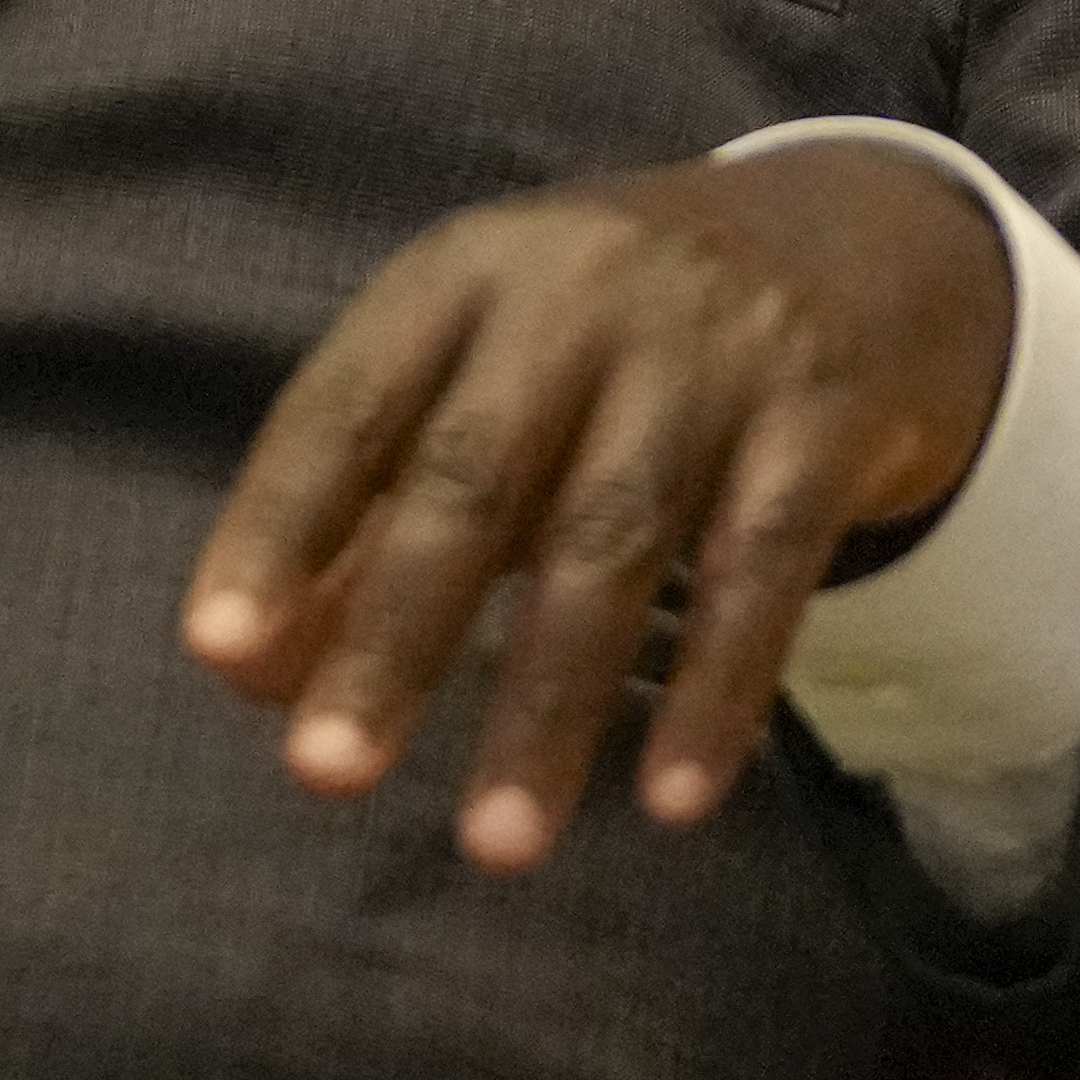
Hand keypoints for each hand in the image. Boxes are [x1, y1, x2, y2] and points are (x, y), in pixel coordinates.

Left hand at [180, 141, 1013, 873]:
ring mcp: (713, 348)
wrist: (861, 234)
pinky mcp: (824, 413)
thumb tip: (253, 672)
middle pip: (474, 477)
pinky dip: (716, 691)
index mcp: (467, 273)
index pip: (348, 404)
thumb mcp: (488, 375)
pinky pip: (762, 568)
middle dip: (395, 636)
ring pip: (613, 540)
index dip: (280, 527)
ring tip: (494, 845)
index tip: (219, 655)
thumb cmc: (616, 334)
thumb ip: (371, 510)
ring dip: (546, 704)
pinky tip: (671, 801)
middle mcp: (583, 292)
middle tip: (324, 777)